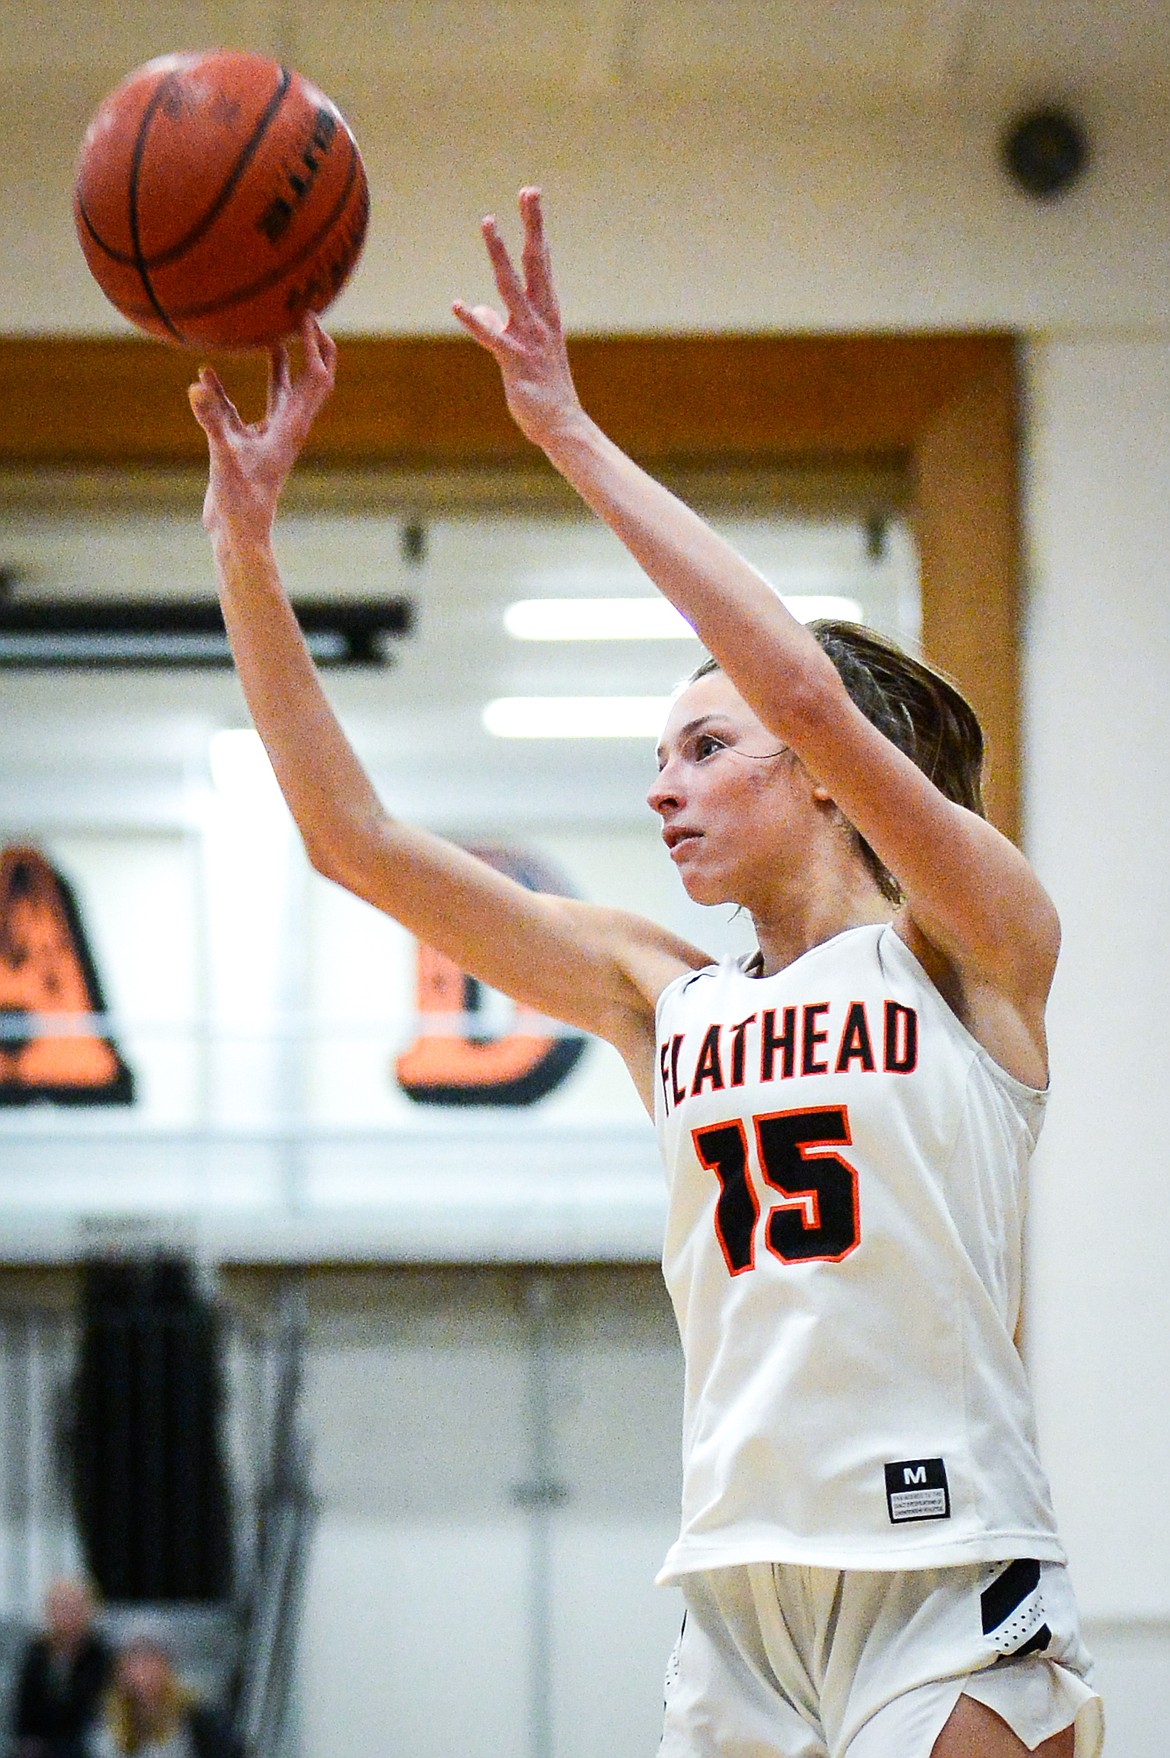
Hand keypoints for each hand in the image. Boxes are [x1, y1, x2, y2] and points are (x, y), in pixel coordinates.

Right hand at [188, 313, 336, 542]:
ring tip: (271, 331)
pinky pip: (241, 409)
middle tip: (303, 315)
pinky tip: (206, 374)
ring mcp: (269, 436)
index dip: (314, 344)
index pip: (316, 376)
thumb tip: (198, 383)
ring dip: (280, 363)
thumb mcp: (223, 455)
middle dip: (312, 348)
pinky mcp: (248, 444)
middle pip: (313, 380)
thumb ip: (212, 418)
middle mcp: (287, 427)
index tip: (305, 314)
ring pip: (281, 391)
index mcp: (292, 426)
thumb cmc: (240, 500)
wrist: (238, 532)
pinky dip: (228, 390)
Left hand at [453, 187, 585, 450]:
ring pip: (511, 287)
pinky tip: (457, 305)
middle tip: (529, 190)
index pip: (540, 263)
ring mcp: (529, 337)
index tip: (531, 197)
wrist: (561, 425)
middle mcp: (541, 319)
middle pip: (534, 263)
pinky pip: (492, 337)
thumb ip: (500, 324)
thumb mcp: (521, 351)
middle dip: (531, 226)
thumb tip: (480, 308)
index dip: (535, 229)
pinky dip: (474, 321)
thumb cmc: (543, 389)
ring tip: (488, 223)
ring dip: (499, 254)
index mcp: (545, 314)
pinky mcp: (515, 360)